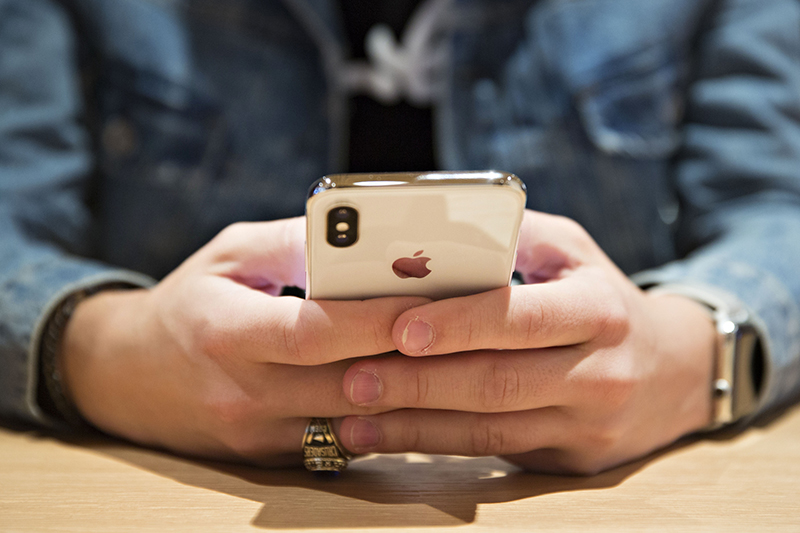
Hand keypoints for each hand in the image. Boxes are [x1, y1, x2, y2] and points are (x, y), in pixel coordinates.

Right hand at [60, 218, 426, 465]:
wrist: (128, 376)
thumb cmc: (187, 304)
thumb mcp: (228, 255)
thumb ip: (292, 244)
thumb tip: (360, 237)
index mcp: (226, 333)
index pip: (315, 333)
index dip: (378, 319)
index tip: (433, 298)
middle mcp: (243, 394)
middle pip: (348, 383)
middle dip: (413, 357)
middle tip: (466, 328)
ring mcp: (258, 435)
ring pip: (356, 422)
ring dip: (408, 392)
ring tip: (453, 357)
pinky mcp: (271, 456)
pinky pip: (342, 442)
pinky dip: (381, 416)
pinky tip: (412, 388)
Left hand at [338, 210, 716, 473]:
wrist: (676, 373)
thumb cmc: (605, 298)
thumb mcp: (575, 252)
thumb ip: (515, 235)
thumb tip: (435, 229)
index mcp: (599, 309)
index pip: (524, 317)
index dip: (462, 324)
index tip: (402, 326)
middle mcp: (600, 371)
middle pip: (498, 382)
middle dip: (420, 382)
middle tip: (354, 377)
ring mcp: (587, 423)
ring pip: (489, 429)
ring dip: (415, 424)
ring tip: (352, 414)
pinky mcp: (570, 458)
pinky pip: (493, 453)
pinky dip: (434, 445)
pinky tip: (385, 438)